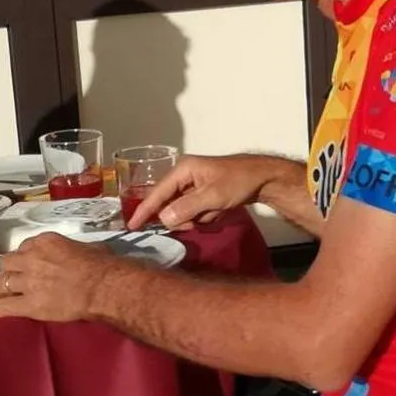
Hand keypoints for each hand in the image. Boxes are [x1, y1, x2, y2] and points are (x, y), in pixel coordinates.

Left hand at [0, 232, 136, 322]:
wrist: (103, 287)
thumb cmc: (102, 266)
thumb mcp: (87, 248)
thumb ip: (76, 249)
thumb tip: (84, 253)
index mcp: (45, 242)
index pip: (25, 247)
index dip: (24, 257)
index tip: (27, 264)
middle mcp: (32, 258)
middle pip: (8, 262)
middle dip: (9, 270)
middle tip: (12, 278)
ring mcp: (28, 282)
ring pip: (3, 282)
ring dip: (2, 287)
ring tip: (0, 294)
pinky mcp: (30, 304)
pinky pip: (6, 305)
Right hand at [128, 154, 270, 230]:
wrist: (263, 179)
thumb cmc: (238, 182)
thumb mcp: (212, 196)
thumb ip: (186, 208)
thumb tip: (163, 218)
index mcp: (182, 170)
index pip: (157, 193)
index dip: (144, 210)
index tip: (132, 226)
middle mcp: (183, 175)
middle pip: (168, 204)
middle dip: (181, 217)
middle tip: (197, 221)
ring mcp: (192, 184)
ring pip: (181, 210)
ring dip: (195, 217)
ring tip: (213, 213)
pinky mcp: (201, 193)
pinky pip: (193, 211)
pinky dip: (203, 215)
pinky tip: (217, 211)